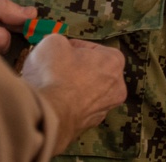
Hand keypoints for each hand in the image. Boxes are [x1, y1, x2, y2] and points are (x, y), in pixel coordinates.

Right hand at [20, 35, 126, 155]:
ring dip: (73, 85)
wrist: (49, 113)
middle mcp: (116, 87)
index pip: (94, 48)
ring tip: (53, 82)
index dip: (75, 46)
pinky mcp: (91, 124)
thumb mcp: (53, 41)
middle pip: (94, 71)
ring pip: (88, 90)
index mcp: (113, 62)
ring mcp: (105, 108)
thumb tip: (60, 48)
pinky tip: (54, 98)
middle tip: (57, 64)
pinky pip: (80, 106)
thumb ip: (62, 42)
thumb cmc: (55, 73)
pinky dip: (69, 102)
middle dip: (77, 67)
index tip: (62, 49)